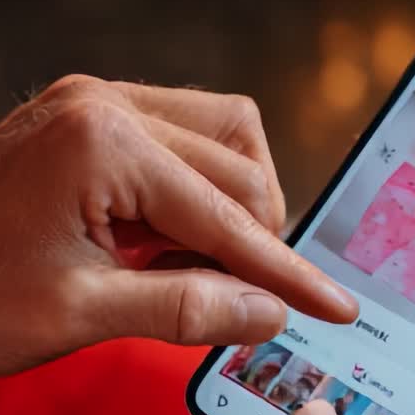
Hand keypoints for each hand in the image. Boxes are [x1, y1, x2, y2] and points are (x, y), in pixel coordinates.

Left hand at [0, 76, 356, 375]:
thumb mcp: (77, 315)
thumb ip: (184, 309)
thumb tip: (270, 315)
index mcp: (103, 142)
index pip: (227, 213)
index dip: (286, 271)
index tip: (336, 307)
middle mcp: (106, 101)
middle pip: (238, 163)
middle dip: (257, 240)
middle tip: (252, 304)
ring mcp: (95, 99)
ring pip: (221, 134)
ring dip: (233, 205)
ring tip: (204, 270)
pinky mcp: (88, 113)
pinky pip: (180, 135)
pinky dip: (196, 190)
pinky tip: (171, 241)